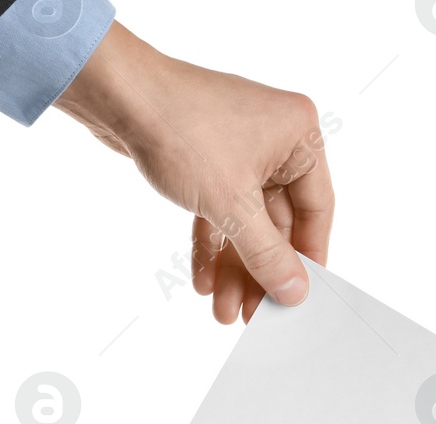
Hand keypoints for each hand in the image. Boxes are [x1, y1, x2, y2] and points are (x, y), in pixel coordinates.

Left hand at [55, 22, 333, 323]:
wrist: (119, 96)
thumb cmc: (183, 129)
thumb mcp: (233, 204)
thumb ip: (267, 254)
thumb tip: (295, 292)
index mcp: (299, 136)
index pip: (317, 210)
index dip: (307, 258)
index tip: (298, 298)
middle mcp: (275, 139)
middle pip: (278, 222)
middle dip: (260, 271)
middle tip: (254, 315)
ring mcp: (240, 149)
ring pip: (246, 221)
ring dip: (235, 267)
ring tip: (224, 310)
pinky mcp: (207, 160)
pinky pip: (219, 211)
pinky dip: (212, 244)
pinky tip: (205, 281)